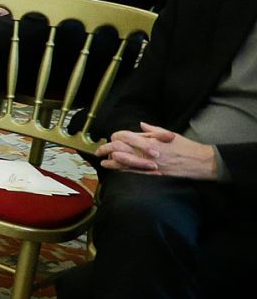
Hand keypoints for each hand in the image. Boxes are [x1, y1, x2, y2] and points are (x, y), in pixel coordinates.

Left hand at [97, 124, 220, 179]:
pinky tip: (115, 169)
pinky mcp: (152, 174)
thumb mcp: (169, 134)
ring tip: (103, 161)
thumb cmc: (186, 147)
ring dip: (111, 161)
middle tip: (99, 150)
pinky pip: (132, 172)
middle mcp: (146, 152)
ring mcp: (148, 164)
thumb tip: (141, 125)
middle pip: (119, 148)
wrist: (200, 162)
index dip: (115, 137)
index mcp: (150, 140)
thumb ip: (152, 130)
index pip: (124, 136)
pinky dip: (122, 170)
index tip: (111, 138)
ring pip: (122, 162)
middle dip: (106, 148)